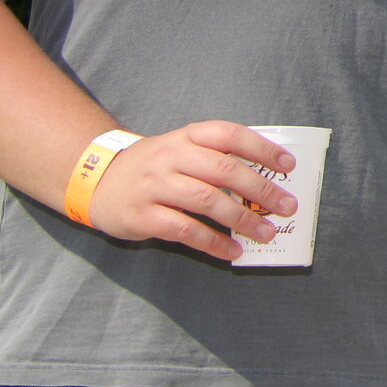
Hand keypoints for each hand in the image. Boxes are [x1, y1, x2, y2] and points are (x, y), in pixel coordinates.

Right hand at [84, 121, 298, 262]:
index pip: (230, 134)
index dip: (262, 148)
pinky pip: (185, 230)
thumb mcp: (181, 147)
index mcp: (187, 136)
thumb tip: (265, 179)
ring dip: (242, 219)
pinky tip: (233, 251)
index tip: (289, 165)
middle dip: (261, 189)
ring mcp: (155, 186)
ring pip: (207, 201)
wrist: (97, 179)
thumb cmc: (155, 165)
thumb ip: (216, 156)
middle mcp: (172, 157)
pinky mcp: (144, 216)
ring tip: (266, 232)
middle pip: (224, 170)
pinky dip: (213, 243)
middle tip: (287, 206)